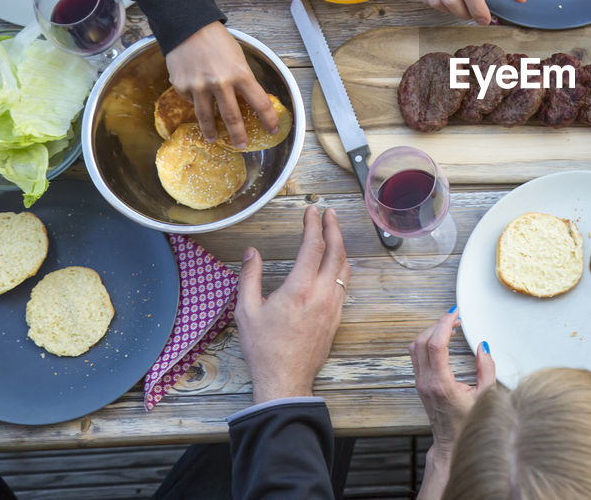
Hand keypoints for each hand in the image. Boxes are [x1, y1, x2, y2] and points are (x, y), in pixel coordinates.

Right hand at [165, 21, 277, 149]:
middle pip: (232, 117)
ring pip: (207, 117)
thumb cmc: (218, 41)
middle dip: (238, 135)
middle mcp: (221, 83)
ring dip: (211, 131)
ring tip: (213, 138)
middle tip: (241, 146)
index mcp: (241, 74)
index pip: (260, 103)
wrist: (188, 28)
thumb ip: (242, 80)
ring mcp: (199, 86)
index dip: (269, 120)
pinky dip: (196, 102)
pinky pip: (191, 101)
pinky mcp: (182, 86)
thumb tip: (247, 101)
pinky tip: (197, 98)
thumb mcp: (239, 59)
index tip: (272, 130)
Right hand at [236, 206, 349, 402]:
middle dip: (333, 227)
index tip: (311, 211)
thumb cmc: (264, 348)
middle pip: (336, 251)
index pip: (313, 245)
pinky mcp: (337, 317)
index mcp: (299, 288)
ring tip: (333, 232)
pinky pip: (344, 284)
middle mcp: (322, 294)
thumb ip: (249, 277)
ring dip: (340, 246)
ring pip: (344, 267)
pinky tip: (336, 263)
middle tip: (329, 213)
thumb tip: (251, 253)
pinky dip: (341, 266)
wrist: (285, 379)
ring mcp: (333, 305)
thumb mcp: (246, 311)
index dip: (313, 224)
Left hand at [410, 308, 495, 456]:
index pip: (436, 345)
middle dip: (438, 324)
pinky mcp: (420, 383)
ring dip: (431, 332)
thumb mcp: (486, 396)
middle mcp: (426, 382)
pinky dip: (427, 342)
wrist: (450, 443)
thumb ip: (487, 369)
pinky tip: (442, 340)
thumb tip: (483, 346)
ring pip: (416, 347)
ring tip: (449, 327)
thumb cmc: (469, 423)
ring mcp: (420, 383)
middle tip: (455, 317)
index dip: (444, 324)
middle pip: (422, 341)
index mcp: (441, 384)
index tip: (455, 314)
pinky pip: (417, 355)